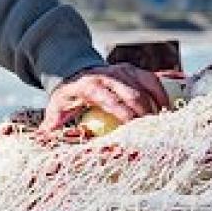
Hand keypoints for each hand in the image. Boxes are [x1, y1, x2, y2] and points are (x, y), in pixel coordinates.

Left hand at [41, 63, 170, 131]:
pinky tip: (166, 110)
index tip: (133, 130)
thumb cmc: (68, 97)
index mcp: (90, 85)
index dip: (123, 114)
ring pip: (145, 87)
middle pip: (132, 94)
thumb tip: (45, 140)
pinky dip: (160, 95)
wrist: (75, 71)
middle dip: (144, 114)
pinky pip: (151, 81)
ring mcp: (122, 71)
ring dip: (155, 106)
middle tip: (152, 133)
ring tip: (161, 125)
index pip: (109, 100)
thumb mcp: (56, 109)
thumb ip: (52, 125)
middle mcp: (108, 75)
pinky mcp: (133, 70)